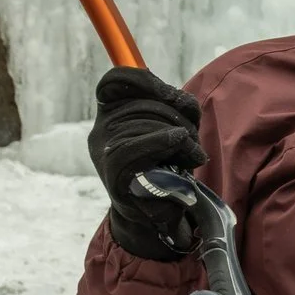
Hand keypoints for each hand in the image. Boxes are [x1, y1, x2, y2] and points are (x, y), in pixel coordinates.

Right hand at [87, 67, 203, 260]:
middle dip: (178, 115)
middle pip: (144, 103)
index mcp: (111, 115)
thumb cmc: (166, 168)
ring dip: (181, 135)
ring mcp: (103, 152)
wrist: (154, 215)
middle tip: (191, 138)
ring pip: (145, 124)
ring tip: (192, 155)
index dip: (144, 80)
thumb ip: (173, 108)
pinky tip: (180, 147)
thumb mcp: (170, 130)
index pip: (115, 81)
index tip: (171, 94)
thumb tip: (181, 101)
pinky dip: (162, 142)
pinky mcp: (111, 174)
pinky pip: (134, 147)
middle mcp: (102, 130)